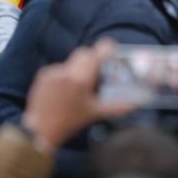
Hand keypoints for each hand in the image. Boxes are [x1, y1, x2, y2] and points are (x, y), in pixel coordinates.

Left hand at [20, 40, 136, 149]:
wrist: (40, 129)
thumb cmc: (70, 122)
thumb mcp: (95, 113)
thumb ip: (118, 107)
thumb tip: (136, 104)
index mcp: (82, 79)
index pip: (97, 53)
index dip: (106, 48)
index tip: (111, 48)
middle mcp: (68, 71)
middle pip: (84, 53)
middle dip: (91, 59)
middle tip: (95, 71)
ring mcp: (54, 71)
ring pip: (71, 61)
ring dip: (77, 69)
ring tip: (76, 89)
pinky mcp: (43, 74)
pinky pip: (59, 68)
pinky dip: (64, 75)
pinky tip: (62, 91)